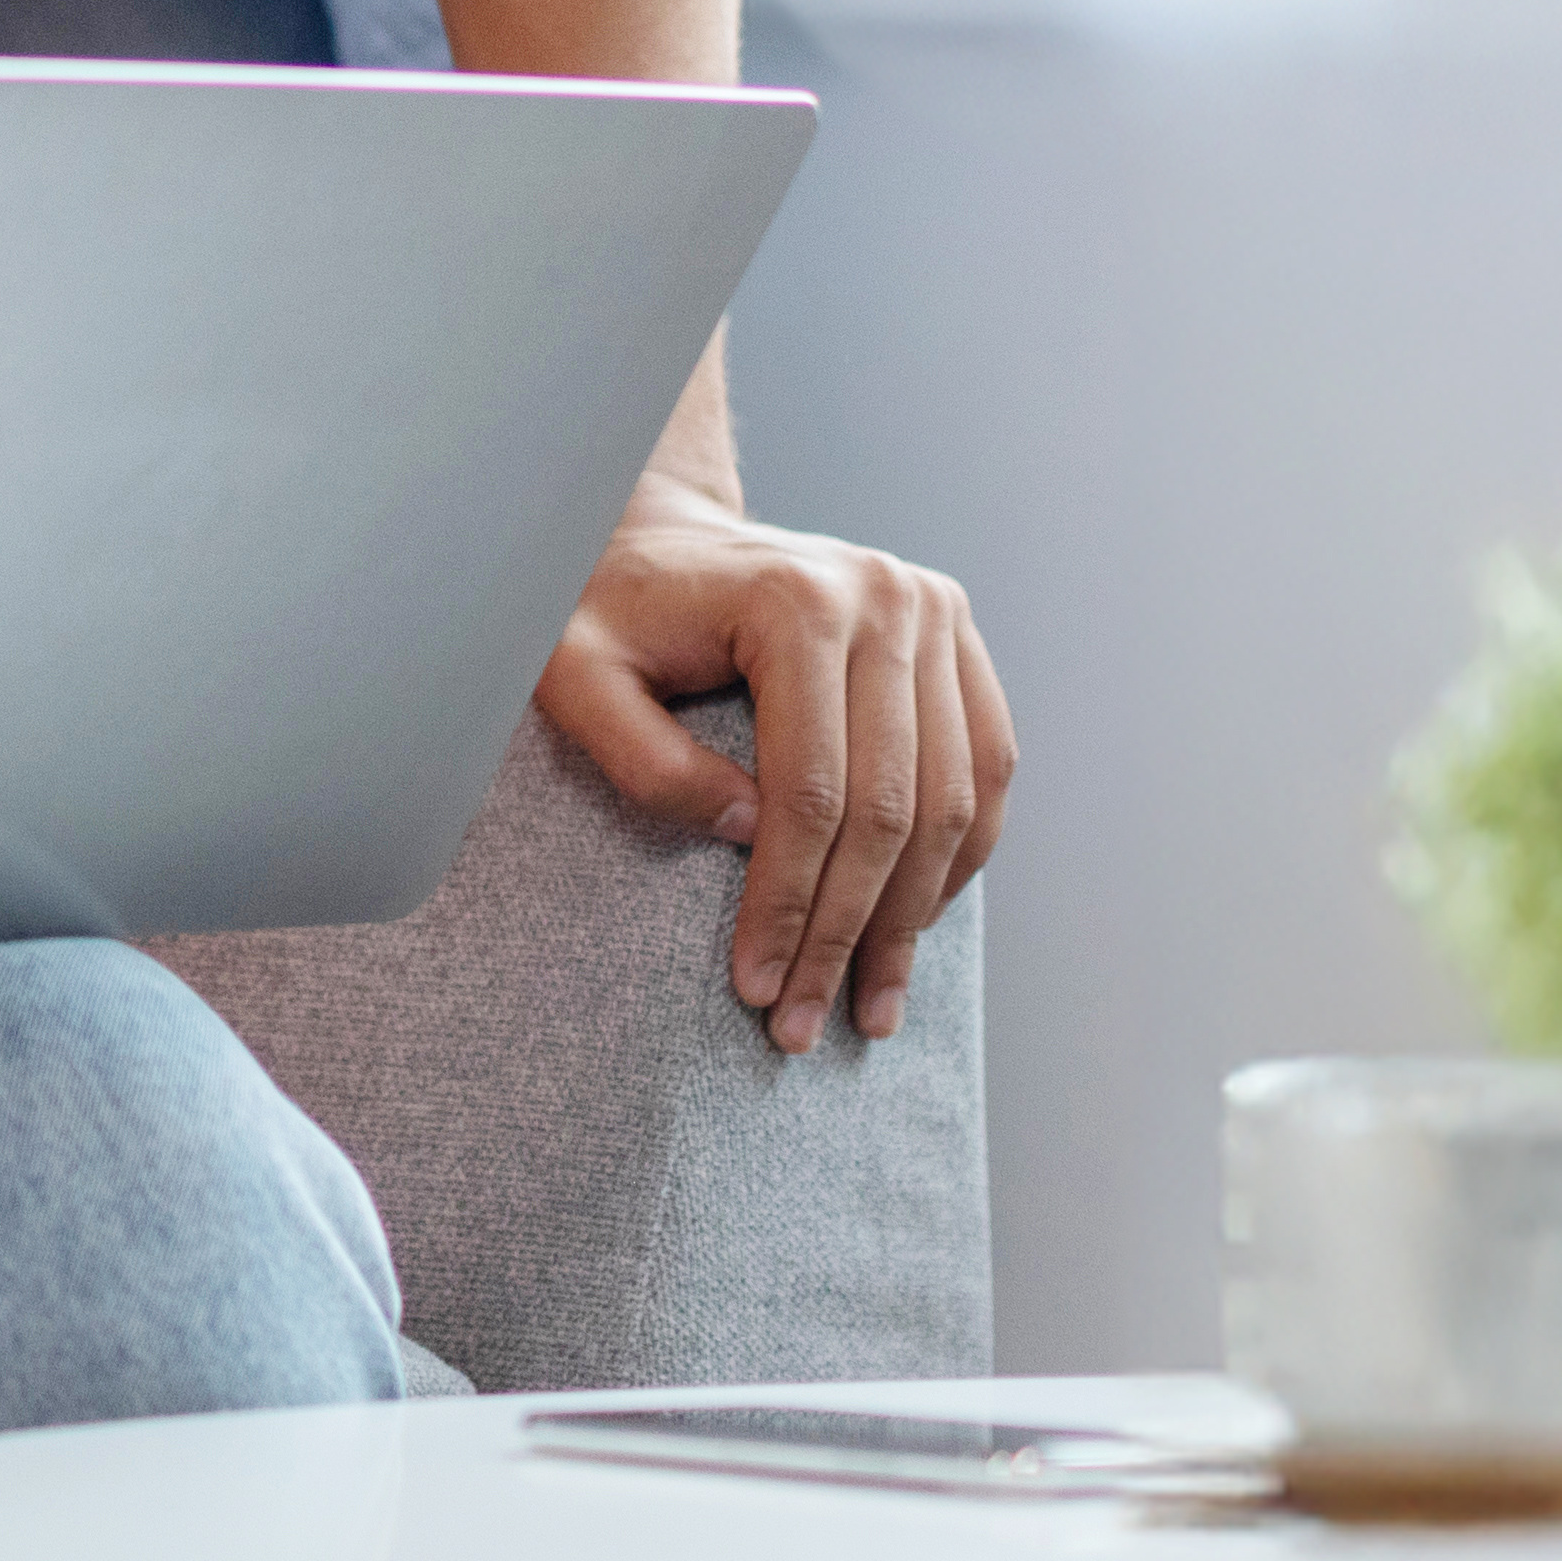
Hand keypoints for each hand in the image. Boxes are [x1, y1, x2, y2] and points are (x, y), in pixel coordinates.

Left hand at [537, 486, 1011, 1052]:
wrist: (656, 535)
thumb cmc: (601, 613)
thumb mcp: (576, 677)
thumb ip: (641, 757)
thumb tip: (746, 833)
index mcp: (796, 600)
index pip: (811, 790)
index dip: (787, 903)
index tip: (755, 988)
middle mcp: (885, 596)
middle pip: (893, 806)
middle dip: (848, 933)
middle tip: (803, 1025)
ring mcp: (932, 610)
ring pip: (955, 800)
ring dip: (915, 918)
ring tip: (870, 1006)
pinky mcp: (954, 634)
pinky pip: (985, 767)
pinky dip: (957, 858)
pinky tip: (911, 926)